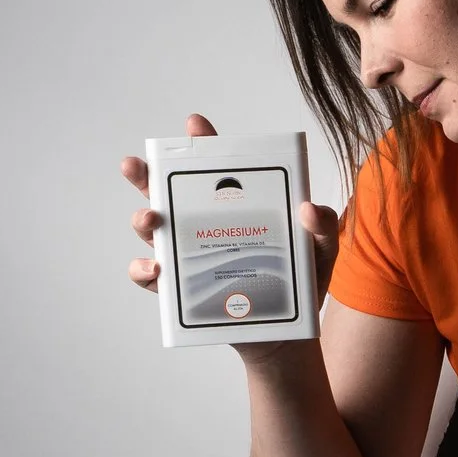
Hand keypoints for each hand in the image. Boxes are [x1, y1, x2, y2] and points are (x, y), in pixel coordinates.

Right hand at [120, 114, 339, 356]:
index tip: (194, 125)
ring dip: (143, 220)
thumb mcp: (320, 250)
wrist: (288, 332)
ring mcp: (188, 255)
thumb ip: (321, 227)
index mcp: (235, 206)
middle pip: (166, 192)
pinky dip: (145, 271)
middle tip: (136, 165)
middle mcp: (204, 224)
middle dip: (146, 175)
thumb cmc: (302, 281)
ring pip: (153, 231)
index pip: (214, 169)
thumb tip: (308, 208)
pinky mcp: (182, 289)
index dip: (201, 144)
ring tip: (150, 218)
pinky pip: (152, 279)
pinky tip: (157, 269)